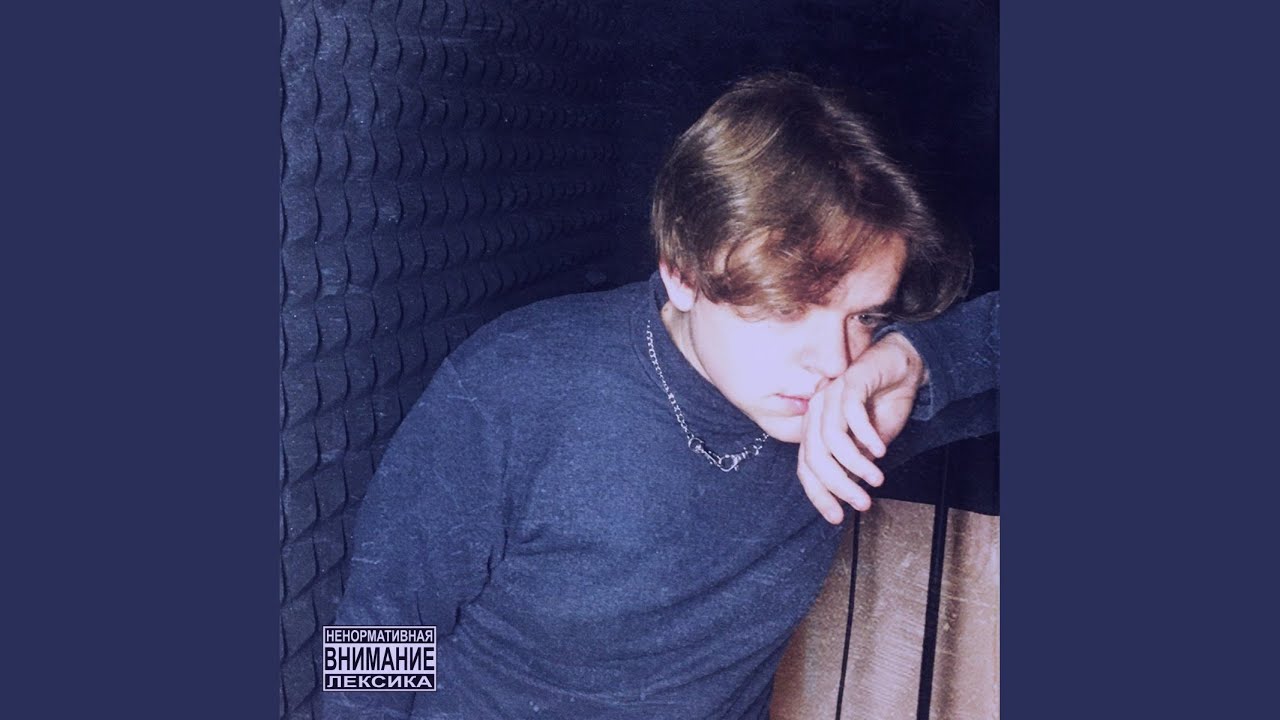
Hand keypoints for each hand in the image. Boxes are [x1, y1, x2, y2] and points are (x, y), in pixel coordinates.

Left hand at [798, 333, 927, 523]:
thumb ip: (856, 466)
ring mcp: (830, 395)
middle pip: (815, 457)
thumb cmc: (882, 404)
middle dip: (838, 486)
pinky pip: (851, 413)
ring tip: (877, 478)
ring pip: (830, 438)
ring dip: (854, 463)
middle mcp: (816, 412)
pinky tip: (880, 449)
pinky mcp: (849, 382)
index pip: (806, 469)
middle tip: (862, 503)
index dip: (819, 495)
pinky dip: (865, 435)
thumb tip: (849, 493)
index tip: (838, 517)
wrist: (902, 366)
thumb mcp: (869, 445)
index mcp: (815, 429)